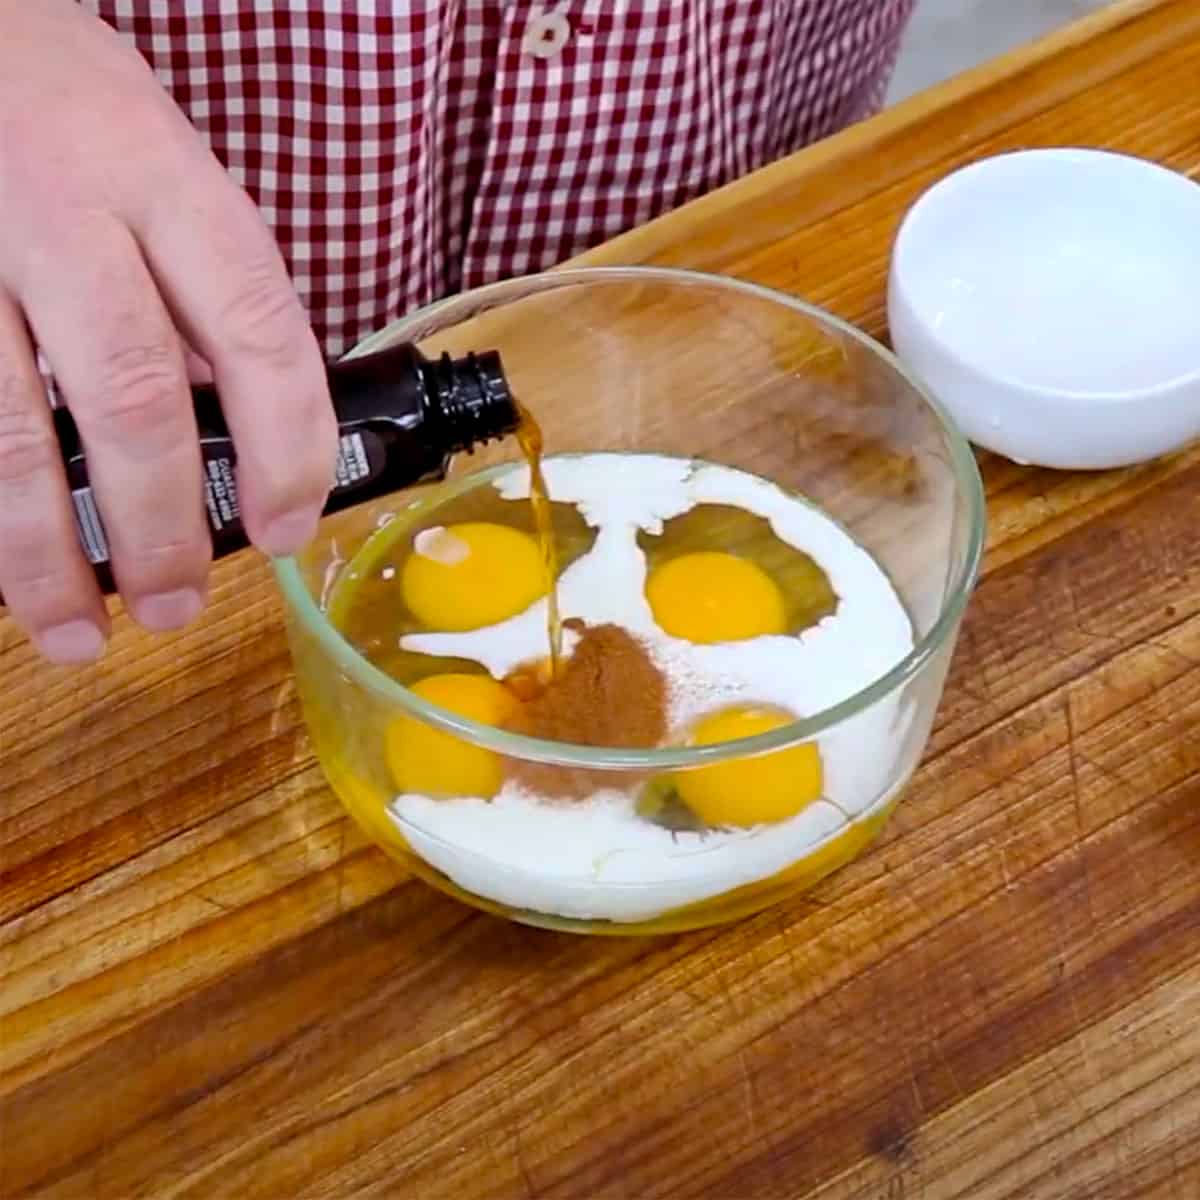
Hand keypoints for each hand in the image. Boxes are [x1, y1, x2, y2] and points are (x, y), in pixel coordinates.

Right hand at [0, 0, 336, 662]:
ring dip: (45, 550)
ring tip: (77, 632)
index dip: (288, 448)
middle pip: (130, 394)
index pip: (260, 332)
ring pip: (6, 427)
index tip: (288, 529)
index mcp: (168, 182)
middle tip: (177, 605)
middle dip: (161, 522)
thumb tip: (234, 425)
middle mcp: (67, 211)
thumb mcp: (163, 167)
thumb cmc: (67, 109)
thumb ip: (203, 287)